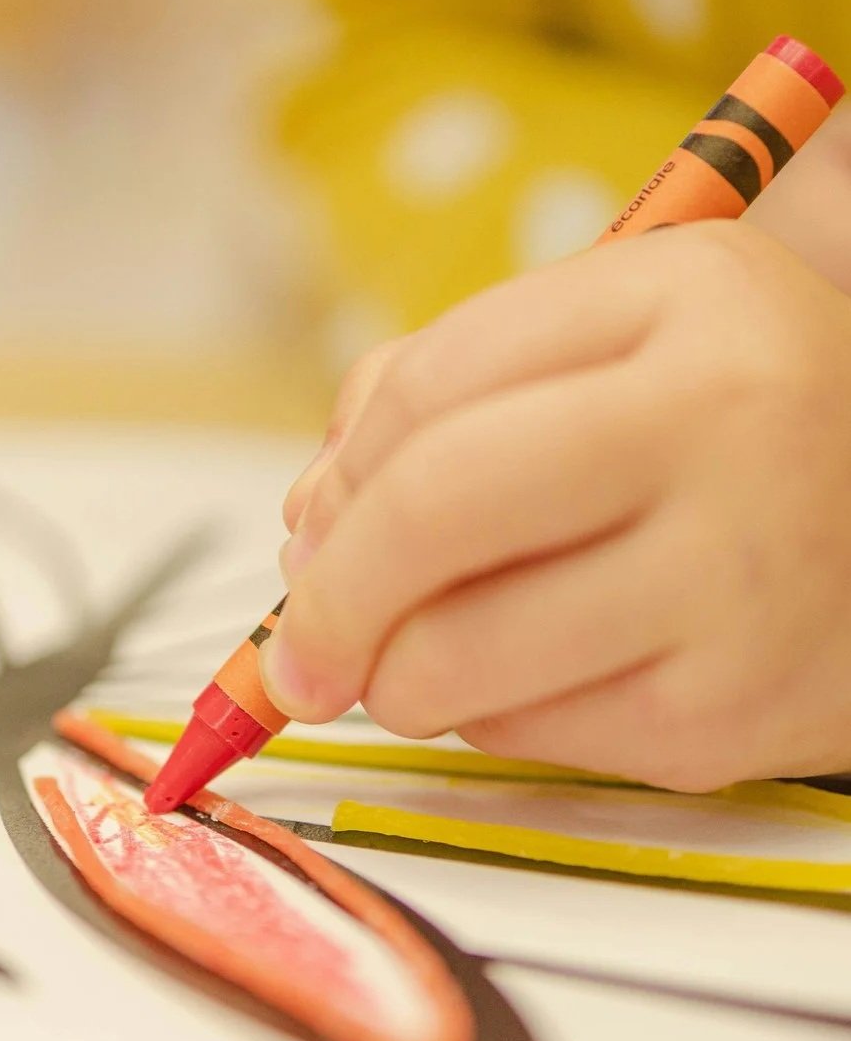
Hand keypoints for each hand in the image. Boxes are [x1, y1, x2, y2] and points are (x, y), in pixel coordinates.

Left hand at [260, 221, 850, 789]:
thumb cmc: (743, 432)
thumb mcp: (625, 341)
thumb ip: (452, 388)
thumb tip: (308, 523)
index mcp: (688, 307)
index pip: (432, 392)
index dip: (339, 477)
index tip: (312, 530)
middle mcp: (724, 433)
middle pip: (433, 514)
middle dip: (324, 597)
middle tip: (298, 649)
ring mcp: (731, 586)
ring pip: (455, 657)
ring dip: (391, 675)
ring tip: (414, 657)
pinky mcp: (722, 719)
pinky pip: (525, 734)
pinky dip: (486, 714)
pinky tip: (533, 675)